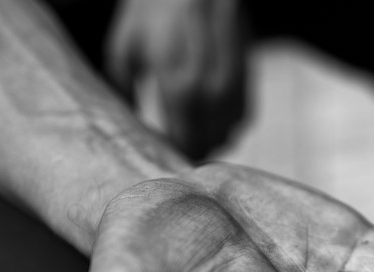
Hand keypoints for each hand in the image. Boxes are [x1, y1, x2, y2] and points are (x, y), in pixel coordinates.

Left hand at [105, 0, 246, 158]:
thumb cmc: (152, 9)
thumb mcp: (125, 49)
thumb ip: (126, 95)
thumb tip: (127, 126)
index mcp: (181, 90)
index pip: (183, 146)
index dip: (171, 156)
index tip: (158, 155)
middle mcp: (214, 93)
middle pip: (208, 146)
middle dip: (191, 151)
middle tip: (171, 149)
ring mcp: (235, 86)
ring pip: (229, 135)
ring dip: (211, 139)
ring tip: (190, 133)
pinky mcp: (248, 77)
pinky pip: (242, 118)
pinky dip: (227, 124)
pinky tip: (208, 116)